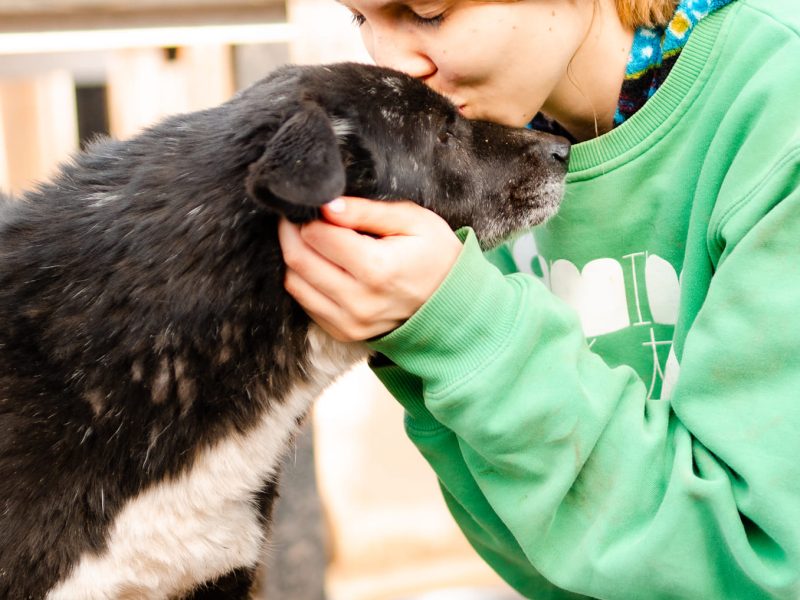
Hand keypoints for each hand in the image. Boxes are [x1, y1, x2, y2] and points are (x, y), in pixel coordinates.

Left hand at [278, 197, 462, 341]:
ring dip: (293, 256)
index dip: (309, 215)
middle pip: (299, 260)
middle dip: (291, 232)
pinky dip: (304, 280)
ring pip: (295, 283)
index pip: (318, 236)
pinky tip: (320, 263)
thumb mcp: (413, 221)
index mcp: (378, 268)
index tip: (313, 204)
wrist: (453, 303)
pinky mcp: (343, 332)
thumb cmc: (436, 255)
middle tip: (297, 216)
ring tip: (307, 237)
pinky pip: (306, 303)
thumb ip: (367, 211)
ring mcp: (350, 322)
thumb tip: (326, 205)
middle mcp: (359, 301)